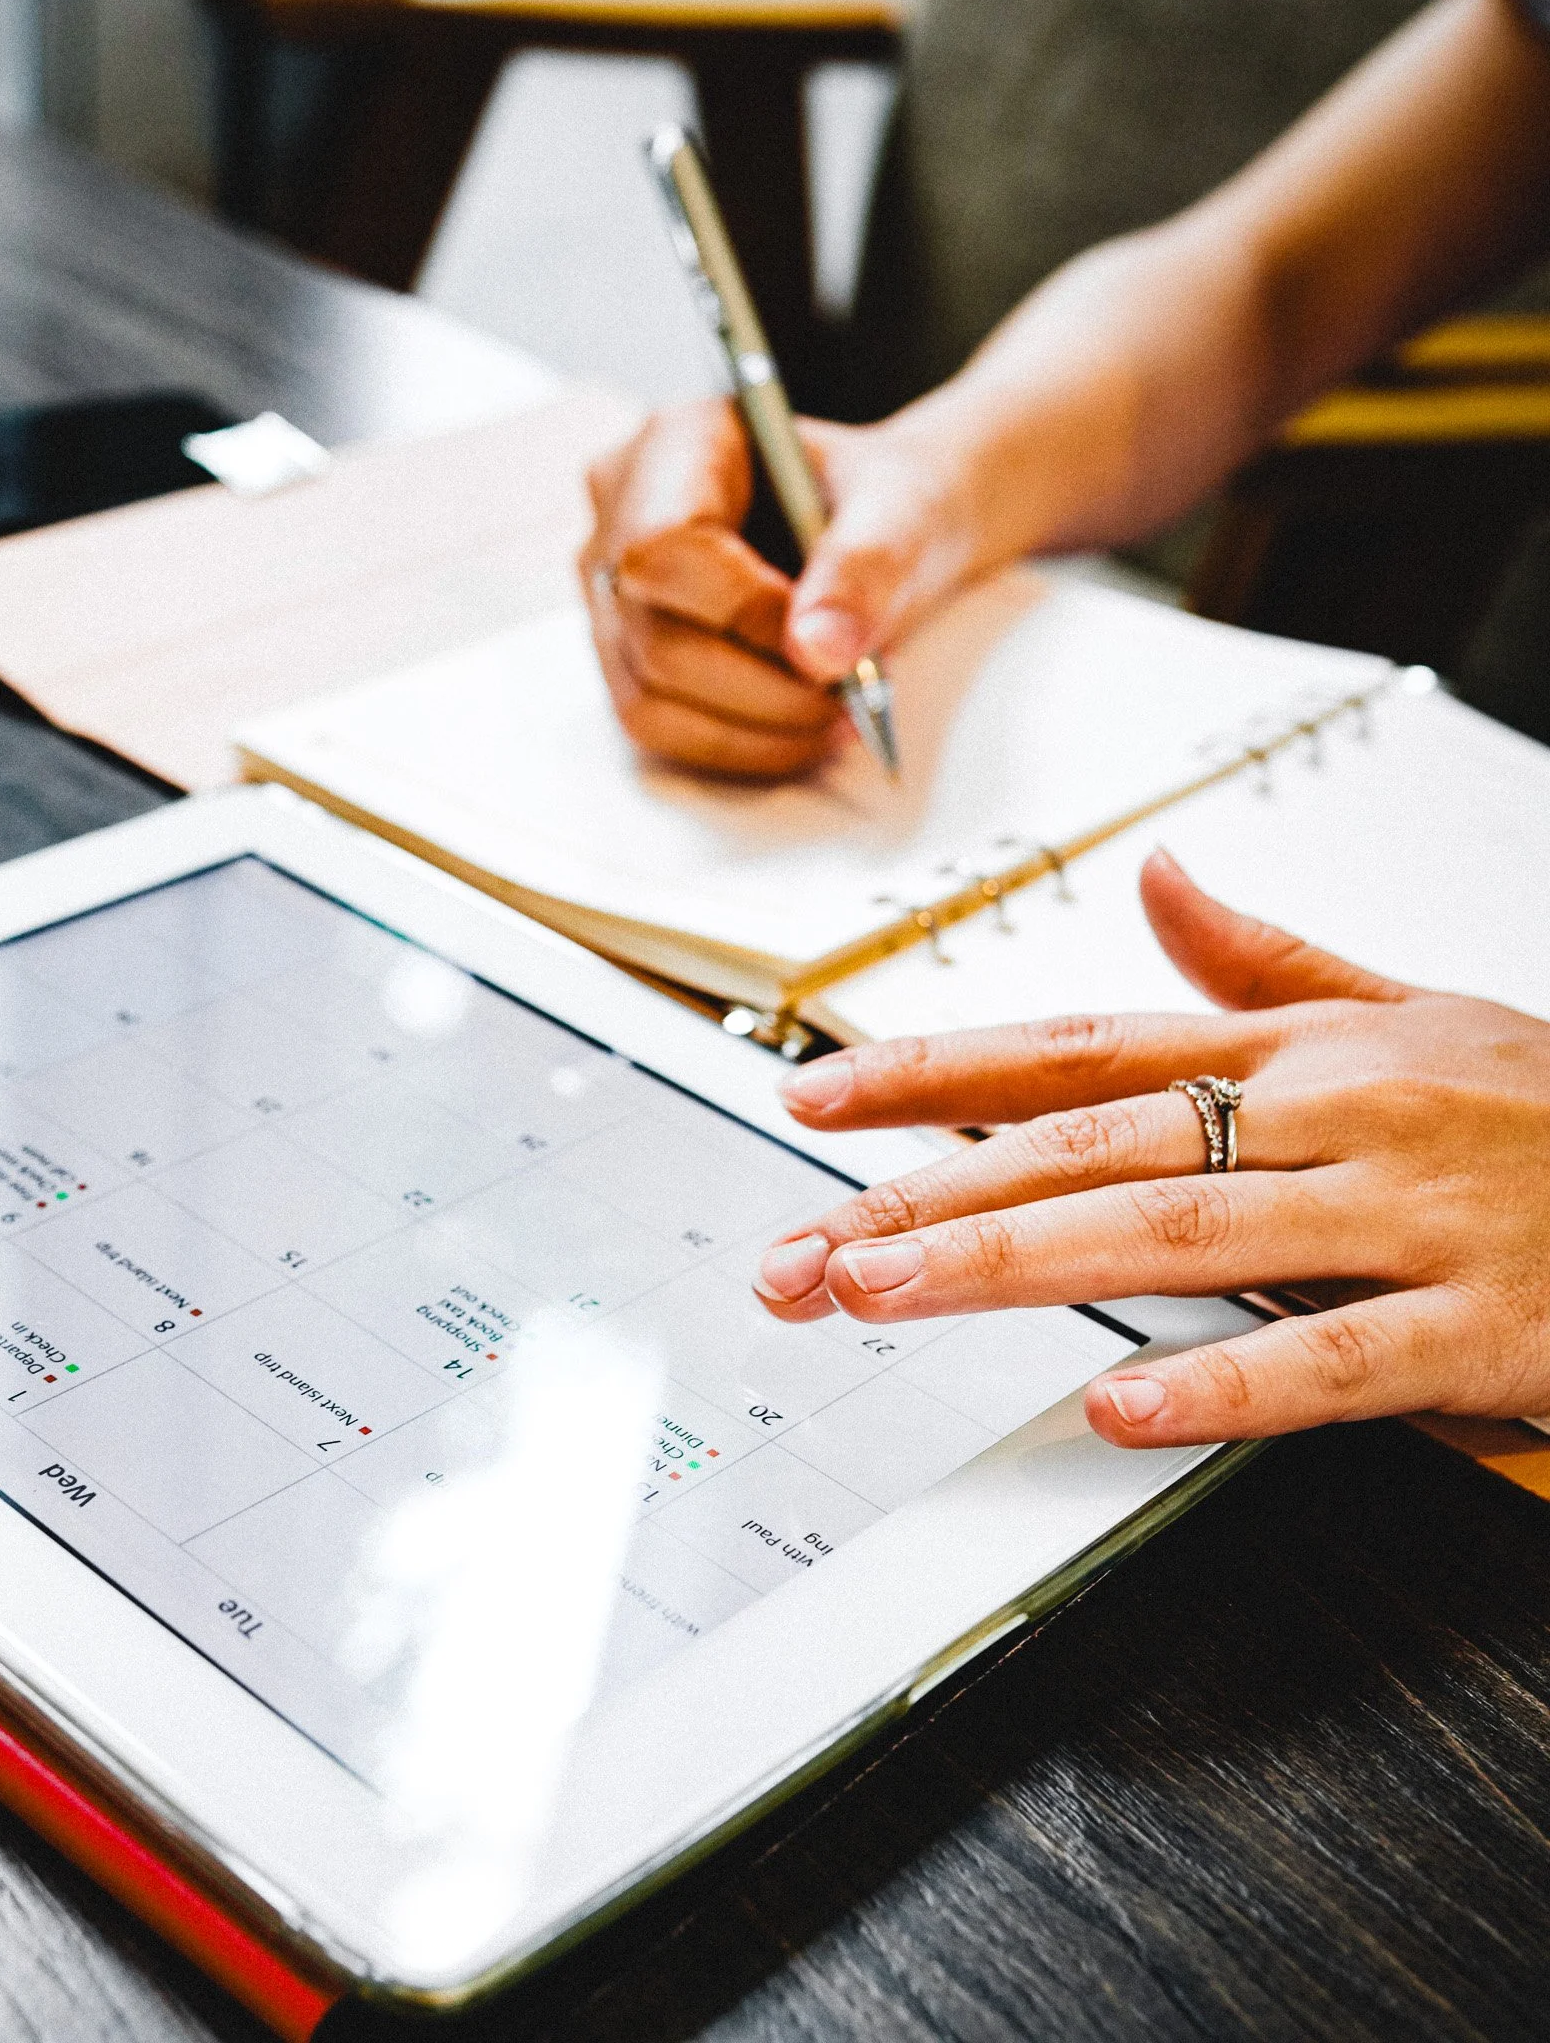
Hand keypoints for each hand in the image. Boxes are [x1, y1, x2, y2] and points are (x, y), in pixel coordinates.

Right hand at [576, 399, 983, 778]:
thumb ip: (867, 564)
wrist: (882, 531)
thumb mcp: (903, 507)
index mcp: (675, 443)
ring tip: (835, 714)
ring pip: (648, 697)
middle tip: (847, 693)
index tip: (821, 641)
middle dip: (762, 687)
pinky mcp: (625, 657)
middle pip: (654, 634)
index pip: (664, 545)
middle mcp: (619, 517)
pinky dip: (739, 746)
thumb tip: (817, 651)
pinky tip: (801, 731)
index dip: (741, 611)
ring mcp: (611, 595)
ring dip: (755, 728)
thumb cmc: (882, 502)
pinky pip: (657, 729)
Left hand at [752, 850, 1549, 1446]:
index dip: (932, 1071)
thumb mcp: (1414, 1009)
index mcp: (1294, 1052)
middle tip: (805, 1248)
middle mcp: (1328, 1115)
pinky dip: (1223, 1381)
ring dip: (1016, 1263)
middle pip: (1089, 1144)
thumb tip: (1160, 882)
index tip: (811, 1098)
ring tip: (887, 1291)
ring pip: (1176, 1230)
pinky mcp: (1479, 1320)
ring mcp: (1402, 1213)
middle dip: (928, 1193)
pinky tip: (1118, 1403)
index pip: (1074, 1049)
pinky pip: (1334, 1354)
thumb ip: (1269, 962)